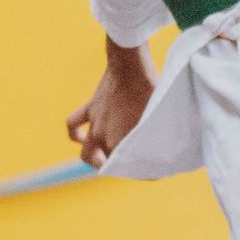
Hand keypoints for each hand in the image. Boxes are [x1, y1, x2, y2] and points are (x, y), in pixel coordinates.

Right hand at [66, 41, 155, 169]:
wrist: (130, 65)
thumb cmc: (148, 90)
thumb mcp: (157, 117)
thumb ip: (156, 137)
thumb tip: (166, 148)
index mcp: (118, 143)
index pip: (125, 167)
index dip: (141, 172)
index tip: (154, 174)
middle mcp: (102, 137)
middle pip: (103, 164)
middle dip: (114, 169)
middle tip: (128, 165)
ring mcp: (94, 123)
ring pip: (85, 151)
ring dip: (92, 158)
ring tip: (102, 159)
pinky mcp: (90, 108)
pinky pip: (73, 124)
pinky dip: (76, 133)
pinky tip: (82, 136)